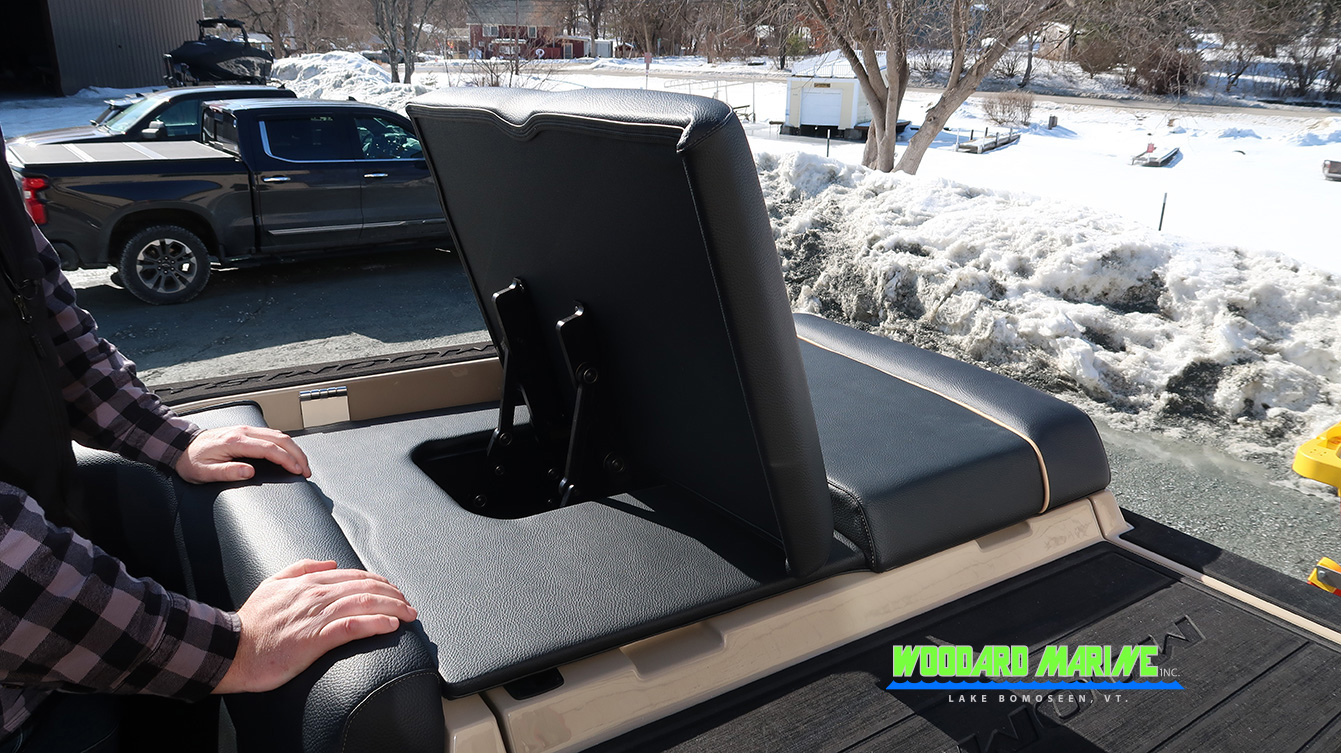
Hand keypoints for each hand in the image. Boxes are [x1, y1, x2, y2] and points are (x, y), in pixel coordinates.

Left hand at [176, 426, 311, 482]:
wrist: (180, 446)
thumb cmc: (191, 461)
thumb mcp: (204, 473)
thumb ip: (227, 472)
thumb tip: (249, 472)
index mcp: (234, 441)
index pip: (269, 448)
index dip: (287, 460)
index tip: (298, 471)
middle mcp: (243, 432)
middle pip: (280, 438)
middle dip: (297, 454)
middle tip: (307, 470)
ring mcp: (245, 429)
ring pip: (278, 434)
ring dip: (294, 448)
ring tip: (302, 464)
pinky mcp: (246, 431)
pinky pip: (271, 434)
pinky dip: (285, 444)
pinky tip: (290, 453)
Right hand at [212, 560, 417, 693]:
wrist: (229, 650)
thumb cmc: (251, 623)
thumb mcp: (272, 584)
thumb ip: (300, 569)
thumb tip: (329, 563)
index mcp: (308, 582)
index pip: (354, 576)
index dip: (379, 583)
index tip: (394, 592)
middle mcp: (316, 595)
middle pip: (365, 588)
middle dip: (393, 595)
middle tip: (409, 605)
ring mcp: (316, 616)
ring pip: (363, 604)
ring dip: (392, 608)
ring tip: (409, 614)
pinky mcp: (314, 639)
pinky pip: (352, 627)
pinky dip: (375, 624)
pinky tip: (391, 625)